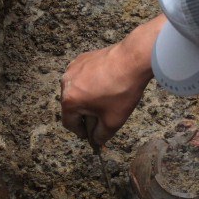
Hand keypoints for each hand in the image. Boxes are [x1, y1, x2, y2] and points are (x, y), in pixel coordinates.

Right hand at [59, 14, 165, 145]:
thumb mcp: (112, 121)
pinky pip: (82, 76)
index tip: (90, 134)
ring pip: (76, 90)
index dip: (80, 132)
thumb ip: (100, 136)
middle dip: (85, 115)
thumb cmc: (121, 91)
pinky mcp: (82, 58)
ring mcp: (73, 68)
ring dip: (87, 98)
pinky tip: (106, 85)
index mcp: (69, 100)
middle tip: (100, 118)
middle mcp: (66, 83)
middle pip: (71, 106)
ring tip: (104, 100)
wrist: (133, 60)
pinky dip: (90, 84)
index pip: (69, 123)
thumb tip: (95, 140)